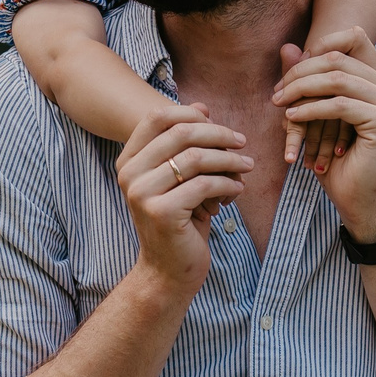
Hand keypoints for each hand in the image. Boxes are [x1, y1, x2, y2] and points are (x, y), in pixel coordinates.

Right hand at [116, 104, 251, 296]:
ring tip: (246, 167)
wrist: (167, 271)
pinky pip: (205, 184)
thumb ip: (185, 145)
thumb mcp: (180, 178)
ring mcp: (142, 193)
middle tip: (242, 144)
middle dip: (218, 135)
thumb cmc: (179, 220)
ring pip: (196, 157)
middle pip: (181, 133)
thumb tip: (202, 106)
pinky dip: (228, 183)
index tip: (220, 129)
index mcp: (128, 161)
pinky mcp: (162, 212)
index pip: (157, 117)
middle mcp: (129, 174)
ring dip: (228, 159)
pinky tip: (237, 190)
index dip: (192, 115)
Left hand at [285, 29, 368, 172]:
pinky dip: (310, 110)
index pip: (353, 39)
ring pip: (337, 80)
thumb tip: (287, 46)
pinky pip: (339, 105)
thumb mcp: (316, 112)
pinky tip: (291, 118)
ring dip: (301, 89)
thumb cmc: (337, 159)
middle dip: (301, 73)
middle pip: (339, 60)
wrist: (357, 198)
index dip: (318, 47)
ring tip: (279, 104)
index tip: (291, 73)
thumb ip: (306, 79)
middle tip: (277, 92)